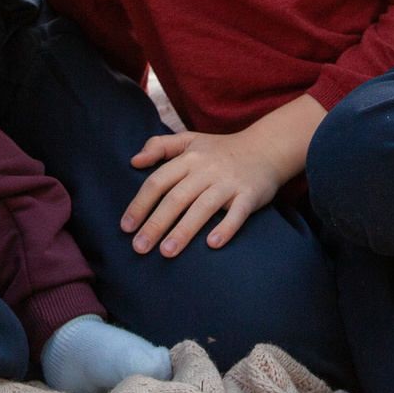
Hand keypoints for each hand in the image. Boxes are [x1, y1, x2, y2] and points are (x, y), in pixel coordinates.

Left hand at [122, 125, 297, 255]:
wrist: (267, 148)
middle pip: (176, 198)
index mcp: (189, 158)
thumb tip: (134, 161)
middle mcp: (207, 170)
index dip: (140, 204)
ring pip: (203, 207)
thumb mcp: (190, 140)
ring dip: (184, 230)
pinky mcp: (250, 194)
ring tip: (167, 252)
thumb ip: (160, 146)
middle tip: (139, 247)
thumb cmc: (221, 150)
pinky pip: (237, 213)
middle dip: (156, 223)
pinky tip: (212, 245)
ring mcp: (229, 183)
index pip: (159, 181)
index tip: (126, 227)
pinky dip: (226, 228)